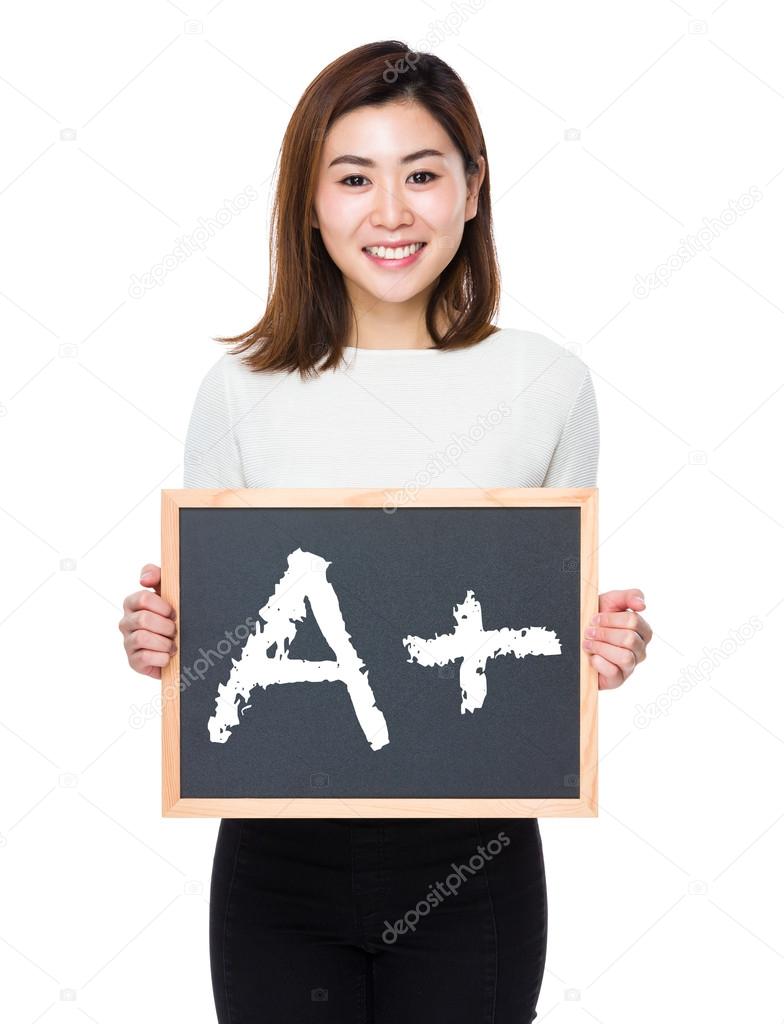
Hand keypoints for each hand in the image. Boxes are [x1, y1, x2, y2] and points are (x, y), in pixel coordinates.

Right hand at [118, 563, 176, 678]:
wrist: (181, 647)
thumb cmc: (173, 616)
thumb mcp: (168, 591)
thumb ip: (156, 575)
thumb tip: (143, 579)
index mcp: (132, 603)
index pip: (142, 598)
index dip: (162, 606)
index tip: (173, 612)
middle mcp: (126, 622)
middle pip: (143, 619)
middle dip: (165, 626)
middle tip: (175, 630)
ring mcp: (128, 642)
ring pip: (142, 638)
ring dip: (164, 642)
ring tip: (173, 644)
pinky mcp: (133, 662)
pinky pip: (144, 657)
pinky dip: (161, 657)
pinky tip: (167, 656)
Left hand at [583, 588, 651, 690]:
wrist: (575, 638)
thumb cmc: (596, 619)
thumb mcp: (610, 602)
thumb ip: (629, 596)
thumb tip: (643, 605)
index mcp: (642, 631)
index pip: (634, 621)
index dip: (611, 619)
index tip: (595, 618)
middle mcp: (640, 649)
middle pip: (629, 639)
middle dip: (604, 633)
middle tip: (589, 632)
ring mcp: (630, 666)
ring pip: (625, 657)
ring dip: (601, 647)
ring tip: (587, 644)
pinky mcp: (618, 680)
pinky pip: (614, 672)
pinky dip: (599, 662)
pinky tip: (591, 657)